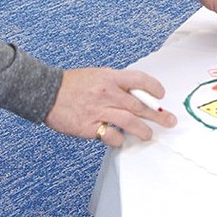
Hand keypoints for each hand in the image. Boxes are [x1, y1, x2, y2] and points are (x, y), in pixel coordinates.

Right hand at [43, 68, 176, 146]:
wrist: (46, 92)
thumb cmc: (71, 84)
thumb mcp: (96, 76)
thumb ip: (115, 84)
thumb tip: (134, 94)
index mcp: (110, 77)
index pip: (140, 80)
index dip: (154, 88)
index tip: (161, 96)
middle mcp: (107, 93)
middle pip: (140, 104)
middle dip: (158, 115)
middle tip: (170, 121)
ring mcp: (99, 110)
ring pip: (130, 121)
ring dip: (143, 130)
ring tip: (148, 135)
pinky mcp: (90, 127)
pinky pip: (111, 135)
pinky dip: (119, 139)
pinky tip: (121, 141)